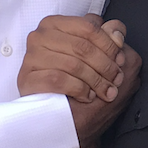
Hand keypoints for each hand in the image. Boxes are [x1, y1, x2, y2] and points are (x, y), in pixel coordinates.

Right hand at [18, 14, 141, 144]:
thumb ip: (110, 40)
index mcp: (56, 24)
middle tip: (116, 80)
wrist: (68, 122)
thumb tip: (116, 31)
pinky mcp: (27, 79)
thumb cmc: (84, 90)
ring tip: (106, 92)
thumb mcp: (104, 60)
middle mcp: (39, 37)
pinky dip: (79, 89)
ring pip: (72, 63)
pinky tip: (87, 96)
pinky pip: (58, 79)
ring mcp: (30, 58)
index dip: (110, 45)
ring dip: (96, 81)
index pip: (89, 27)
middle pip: (82, 46)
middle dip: (105, 66)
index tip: (121, 61)